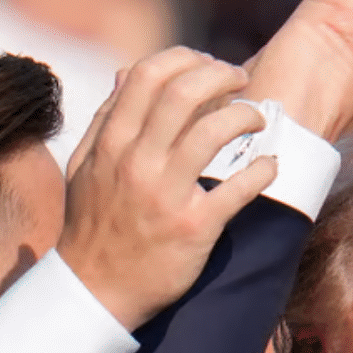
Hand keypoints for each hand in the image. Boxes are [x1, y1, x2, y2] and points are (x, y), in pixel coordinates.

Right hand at [57, 46, 280, 330]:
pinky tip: (269, 165)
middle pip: (184, 93)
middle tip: (242, 80)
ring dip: (246, 115)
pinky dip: (262, 169)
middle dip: (222, 75)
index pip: (150, 75)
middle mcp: (137, 163)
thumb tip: (125, 73)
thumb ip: (104, 119)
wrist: (94, 293)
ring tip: (259, 117)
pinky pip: (238, 187)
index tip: (208, 65)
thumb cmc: (92, 228)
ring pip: (214, 132)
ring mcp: (166, 195)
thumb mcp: (84, 168)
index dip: (186, 58)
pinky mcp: (194, 227)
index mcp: (111, 144)